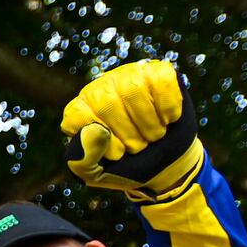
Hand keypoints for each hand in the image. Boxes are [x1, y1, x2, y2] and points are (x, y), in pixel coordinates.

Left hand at [63, 60, 201, 200]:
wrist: (165, 164)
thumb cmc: (125, 166)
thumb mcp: (97, 175)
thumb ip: (83, 161)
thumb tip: (93, 130)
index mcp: (81, 110)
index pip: (77, 115)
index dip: (101, 141)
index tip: (116, 154)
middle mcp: (101, 87)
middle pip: (108, 103)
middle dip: (129, 136)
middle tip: (138, 147)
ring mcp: (130, 75)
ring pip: (134, 89)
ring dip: (149, 125)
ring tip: (153, 136)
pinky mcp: (159, 72)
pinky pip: (162, 83)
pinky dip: (169, 109)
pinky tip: (168, 119)